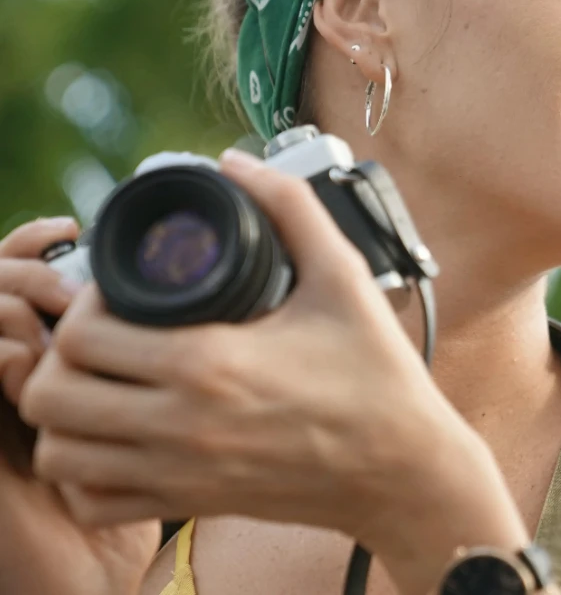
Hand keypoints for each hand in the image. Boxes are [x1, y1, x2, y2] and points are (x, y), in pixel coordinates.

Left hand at [21, 152, 527, 592]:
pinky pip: (93, 501)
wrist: (401, 467)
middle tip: (102, 334)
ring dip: (67, 412)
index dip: (83, 305)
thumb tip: (236, 162)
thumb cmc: (376, 374)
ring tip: (104, 381)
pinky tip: (119, 436)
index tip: (116, 294)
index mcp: (211, 363)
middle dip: (63, 356)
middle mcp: (181, 425)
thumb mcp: (343, 276)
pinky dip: (86, 470)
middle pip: (52, 395)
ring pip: (60, 453)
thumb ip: (291, 207)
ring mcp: (179, 473)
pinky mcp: (188, 504)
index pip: (84, 337)